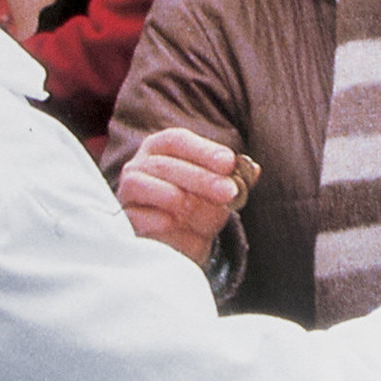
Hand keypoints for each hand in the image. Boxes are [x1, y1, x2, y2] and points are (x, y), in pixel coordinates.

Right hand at [117, 127, 242, 260]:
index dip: (204, 150)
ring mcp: (128, 195)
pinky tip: (189, 233)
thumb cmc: (192, 203)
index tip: (228, 162)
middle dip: (204, 180)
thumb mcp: (212, 186)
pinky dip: (178, 231)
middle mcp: (138, 167)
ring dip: (195, 209)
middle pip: (169, 167)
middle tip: (230, 192)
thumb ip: (231, 177)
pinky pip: (155, 226)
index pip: (178, 141)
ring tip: (211, 221)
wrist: (166, 239)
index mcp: (159, 148)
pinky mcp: (127, 223)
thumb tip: (252, 170)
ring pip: (164, 195)